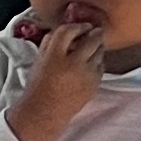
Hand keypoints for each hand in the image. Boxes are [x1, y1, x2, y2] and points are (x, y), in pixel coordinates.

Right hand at [6, 12, 107, 140]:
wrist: (44, 114)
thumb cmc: (38, 87)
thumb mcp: (38, 62)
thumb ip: (49, 44)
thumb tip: (63, 30)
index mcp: (54, 57)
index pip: (68, 31)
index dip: (76, 26)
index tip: (79, 26)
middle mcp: (73, 64)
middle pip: (92, 38)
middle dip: (94, 32)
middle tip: (92, 31)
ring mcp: (87, 74)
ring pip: (100, 51)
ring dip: (96, 46)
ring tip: (89, 49)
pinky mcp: (95, 83)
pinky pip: (101, 66)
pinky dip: (96, 62)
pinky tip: (88, 65)